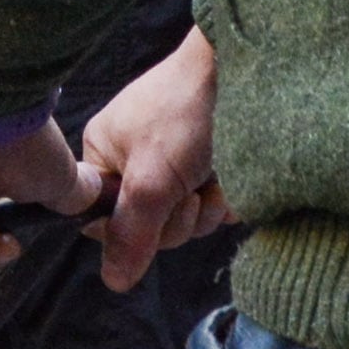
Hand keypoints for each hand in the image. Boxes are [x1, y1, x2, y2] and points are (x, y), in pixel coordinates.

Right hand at [77, 27, 230, 293]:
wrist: (243, 67)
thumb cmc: (186, 111)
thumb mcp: (153, 178)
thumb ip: (131, 232)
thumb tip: (111, 282)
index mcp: (104, 154)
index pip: (108, 220)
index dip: (138, 229)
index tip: (158, 209)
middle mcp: (134, 159)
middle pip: (152, 226)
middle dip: (180, 218)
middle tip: (193, 192)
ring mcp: (174, 161)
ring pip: (188, 220)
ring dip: (208, 209)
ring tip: (217, 179)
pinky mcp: (208, 162)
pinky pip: (214, 204)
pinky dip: (227, 198)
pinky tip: (233, 177)